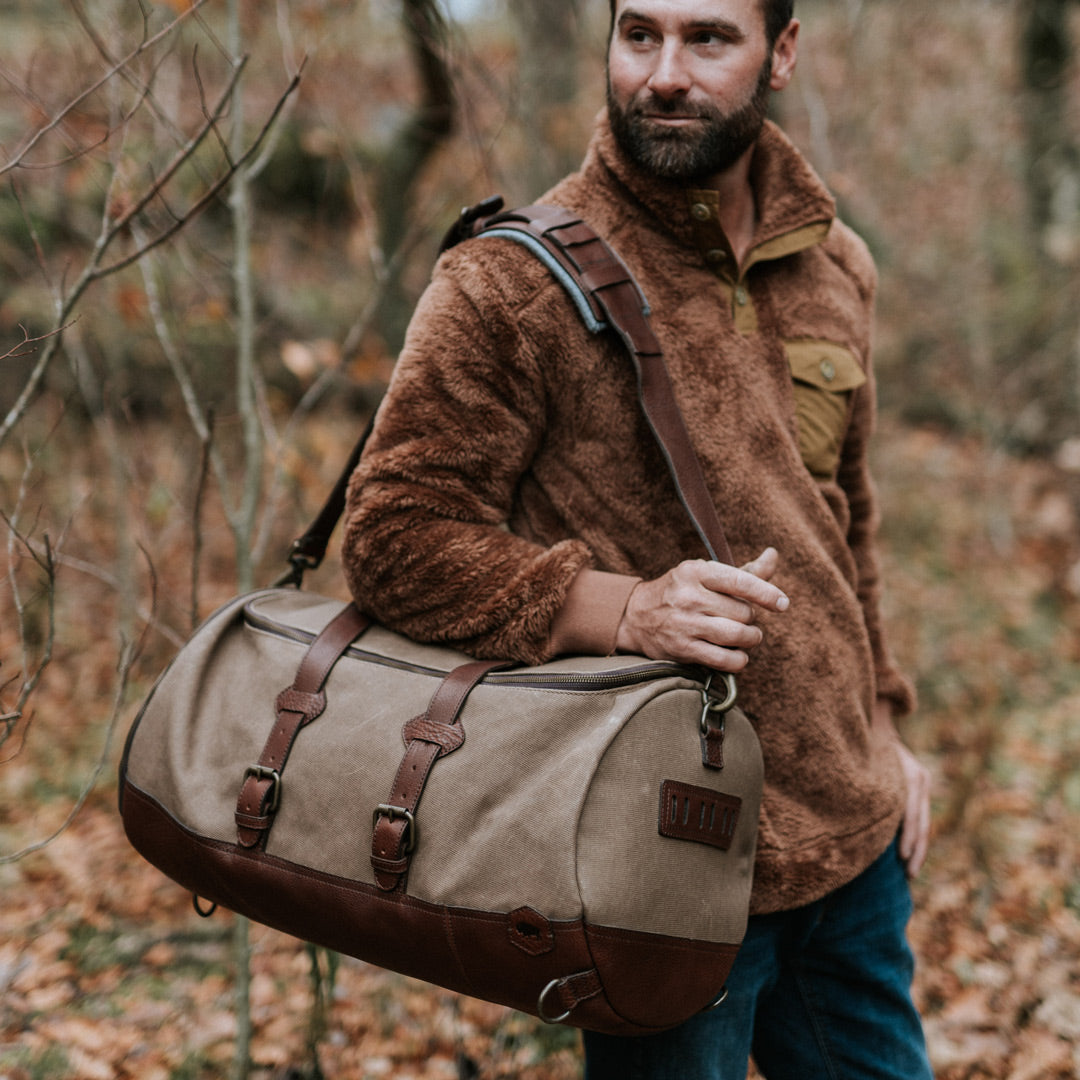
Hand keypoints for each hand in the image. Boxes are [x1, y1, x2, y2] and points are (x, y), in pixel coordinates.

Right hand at [614, 548, 787, 670]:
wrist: (635, 615)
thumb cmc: (682, 592)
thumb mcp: (706, 574)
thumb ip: (744, 570)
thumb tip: (774, 554)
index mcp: (696, 571)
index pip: (740, 581)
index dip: (766, 594)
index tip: (783, 604)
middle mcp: (689, 596)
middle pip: (743, 612)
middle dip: (751, 618)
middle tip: (743, 618)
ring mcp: (685, 624)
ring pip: (738, 636)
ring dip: (750, 639)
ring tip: (747, 636)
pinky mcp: (682, 649)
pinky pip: (724, 660)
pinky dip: (739, 660)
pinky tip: (738, 655)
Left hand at [873, 700, 930, 877]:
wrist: (875, 718)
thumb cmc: (861, 743)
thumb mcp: (862, 760)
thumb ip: (860, 785)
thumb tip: (845, 813)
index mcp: (907, 773)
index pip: (910, 812)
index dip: (906, 836)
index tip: (902, 858)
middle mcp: (918, 777)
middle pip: (920, 820)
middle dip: (915, 848)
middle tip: (909, 873)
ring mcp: (921, 780)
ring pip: (924, 821)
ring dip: (918, 847)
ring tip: (911, 871)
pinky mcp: (919, 783)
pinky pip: (920, 815)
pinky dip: (917, 836)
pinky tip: (911, 855)